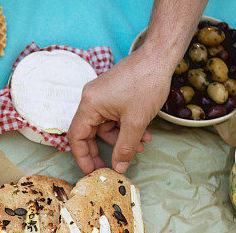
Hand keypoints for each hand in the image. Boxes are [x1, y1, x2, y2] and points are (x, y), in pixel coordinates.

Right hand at [68, 46, 169, 173]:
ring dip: (121, 139)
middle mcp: (91, 99)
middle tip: (111, 167)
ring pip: (104, 126)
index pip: (76, 137)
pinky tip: (143, 135)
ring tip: (140, 147)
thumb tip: (118, 168)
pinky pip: (113, 117)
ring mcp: (101, 96)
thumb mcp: (136, 122)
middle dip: (102, 151)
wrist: (159, 56)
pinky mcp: (112, 94)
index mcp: (89, 104)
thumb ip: (125, 147)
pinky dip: (125, 127)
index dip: (82, 157)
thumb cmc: (146, 83)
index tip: (91, 172)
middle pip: (89, 133)